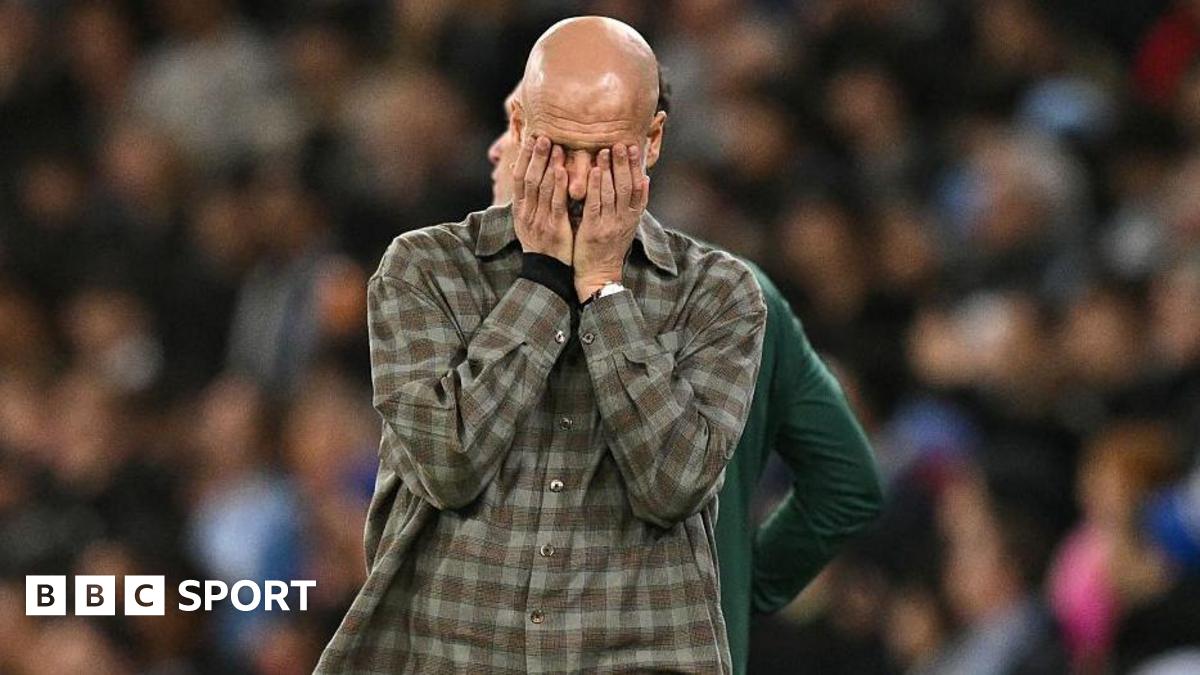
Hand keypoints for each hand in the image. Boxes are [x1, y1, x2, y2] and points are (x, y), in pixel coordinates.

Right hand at [512, 135, 570, 264]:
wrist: (546, 272)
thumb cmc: (542, 244)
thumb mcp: (528, 222)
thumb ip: (528, 199)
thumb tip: (520, 172)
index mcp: (520, 210)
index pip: (519, 178)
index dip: (524, 158)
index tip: (530, 139)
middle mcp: (526, 213)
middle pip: (529, 179)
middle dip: (535, 156)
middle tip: (543, 136)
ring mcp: (539, 220)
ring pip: (542, 188)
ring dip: (548, 165)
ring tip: (555, 146)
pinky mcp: (554, 228)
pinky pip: (556, 203)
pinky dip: (559, 185)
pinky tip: (563, 171)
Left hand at [574, 143, 648, 301]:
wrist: (599, 274)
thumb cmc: (609, 247)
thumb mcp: (626, 224)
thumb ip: (634, 203)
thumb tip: (645, 178)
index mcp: (632, 217)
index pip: (638, 187)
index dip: (636, 166)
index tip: (635, 147)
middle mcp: (624, 219)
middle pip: (626, 186)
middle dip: (624, 163)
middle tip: (621, 143)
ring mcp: (609, 224)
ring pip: (612, 192)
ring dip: (609, 169)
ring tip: (606, 149)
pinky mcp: (594, 229)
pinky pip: (595, 204)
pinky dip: (596, 186)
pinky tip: (594, 170)